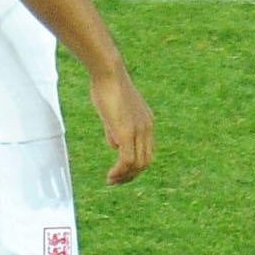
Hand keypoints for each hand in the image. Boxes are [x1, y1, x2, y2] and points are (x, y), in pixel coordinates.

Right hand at [90, 65, 153, 184]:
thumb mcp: (114, 113)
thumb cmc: (107, 88)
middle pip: (145, 162)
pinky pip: (127, 159)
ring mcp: (139, 130)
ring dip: (124, 176)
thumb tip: (114, 146)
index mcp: (147, 123)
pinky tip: (110, 175)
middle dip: (131, 175)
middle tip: (115, 181)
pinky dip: (120, 171)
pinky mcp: (127, 131)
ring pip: (138, 164)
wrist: (108, 73)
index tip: (120, 172)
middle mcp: (147, 128)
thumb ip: (115, 130)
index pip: (147, 152)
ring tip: (112, 181)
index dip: (135, 166)